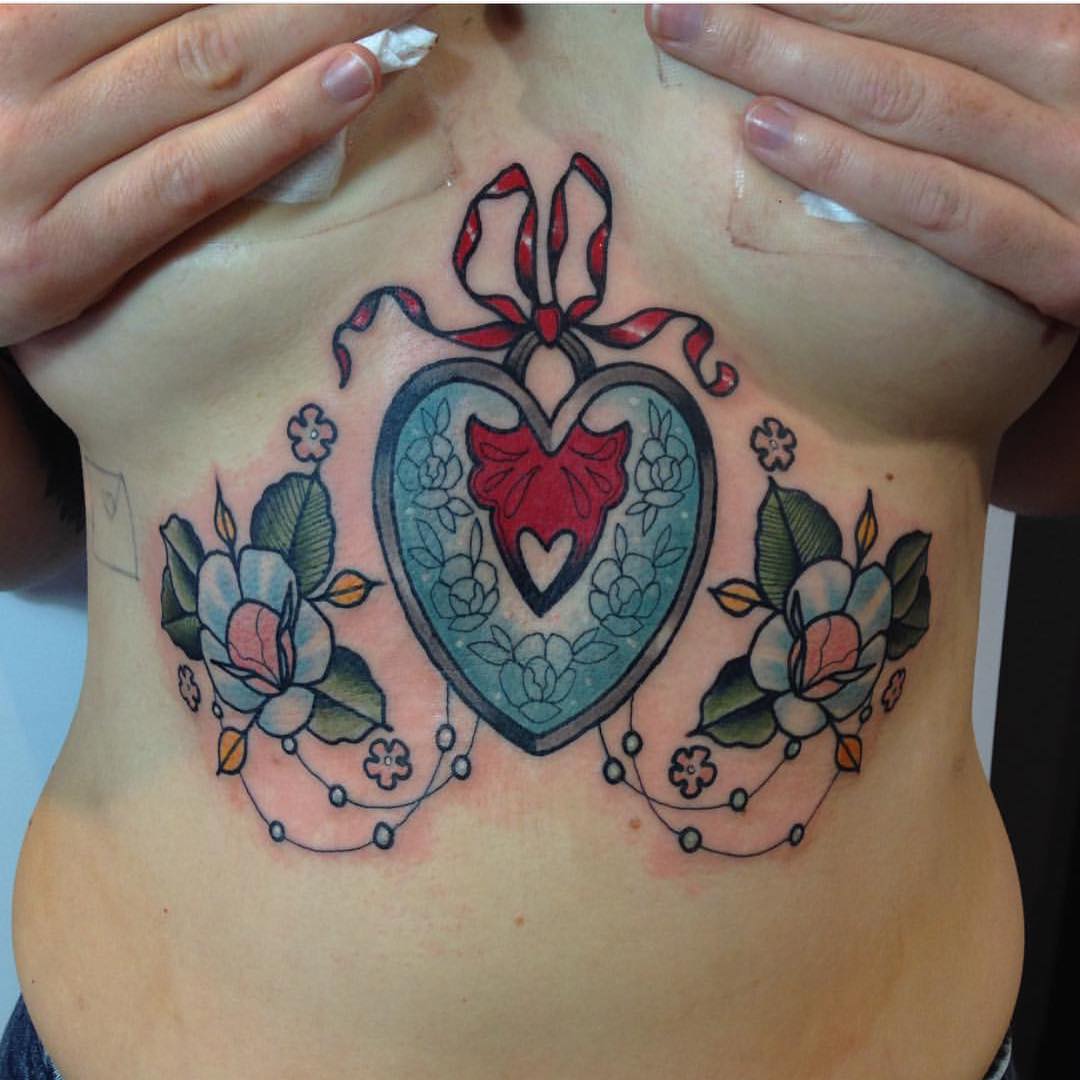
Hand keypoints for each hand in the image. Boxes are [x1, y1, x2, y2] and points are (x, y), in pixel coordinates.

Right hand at [0, 4, 422, 345]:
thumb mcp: (16, 50)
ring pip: (200, 70)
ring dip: (318, 23)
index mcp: (4, 5)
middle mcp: (8, 58)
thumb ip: (92, 9)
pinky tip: (354, 81)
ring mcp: (28, 159)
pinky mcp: (54, 256)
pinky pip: (185, 179)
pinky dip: (277, 125)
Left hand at [648, 4, 1079, 324]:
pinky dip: (857, 170)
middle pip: (918, 22)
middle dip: (789, 4)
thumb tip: (860, 8)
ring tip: (701, 41)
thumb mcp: (1045, 77)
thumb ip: (970, 32)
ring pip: (921, 104)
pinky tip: (769, 138)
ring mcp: (1075, 173)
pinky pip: (946, 212)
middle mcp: (1077, 79)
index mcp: (1072, 25)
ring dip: (802, 68)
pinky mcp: (1065, 267)